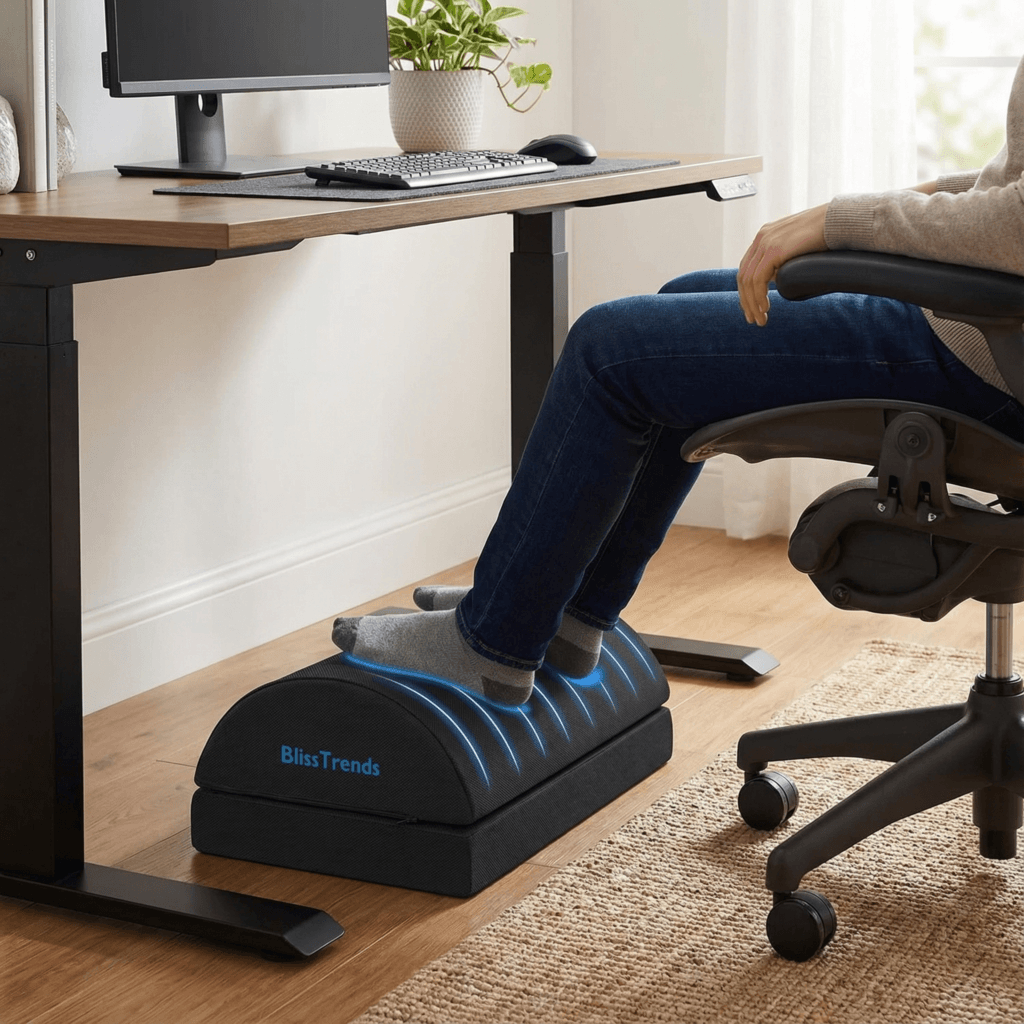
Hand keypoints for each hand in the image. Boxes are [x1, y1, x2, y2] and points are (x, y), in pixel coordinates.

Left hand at [737, 203, 829, 325]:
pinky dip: (758, 297)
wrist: (838, 220)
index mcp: (765, 236)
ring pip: (748, 280)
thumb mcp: (796, 248)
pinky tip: (765, 309)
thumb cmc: (824, 235)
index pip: (747, 268)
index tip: (752, 309)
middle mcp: (761, 237)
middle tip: (753, 320)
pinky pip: (758, 279)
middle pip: (744, 276)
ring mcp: (765, 242)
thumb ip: (782, 259)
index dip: (747, 291)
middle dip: (746, 301)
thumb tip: (774, 279)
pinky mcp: (773, 249)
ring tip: (760, 320)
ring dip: (752, 304)